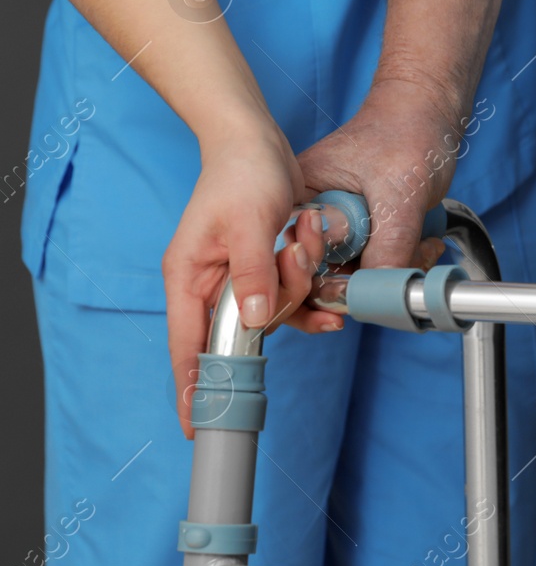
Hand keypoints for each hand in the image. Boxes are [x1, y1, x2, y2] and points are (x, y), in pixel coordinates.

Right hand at [162, 125, 340, 437]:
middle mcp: (209, 285)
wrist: (255, 139)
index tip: (198, 425)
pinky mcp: (264, 268)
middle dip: (281, 303)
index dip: (194, 387)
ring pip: (275, 312)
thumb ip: (252, 274)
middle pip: (246, 331)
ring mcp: (238, 278)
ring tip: (303, 232)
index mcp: (189, 278)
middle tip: (293, 254)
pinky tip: (316, 251)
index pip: (188, 347)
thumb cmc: (241, 174)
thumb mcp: (247, 223)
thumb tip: (255, 322)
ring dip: (300, 281)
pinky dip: (308, 279)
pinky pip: (290, 294)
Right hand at [294, 77, 456, 269]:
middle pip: (323, 278)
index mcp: (299, 200)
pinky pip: (377, 264)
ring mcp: (338, 225)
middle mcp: (312, 217)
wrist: (431, 110)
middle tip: (405, 261)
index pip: (295, 264)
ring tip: (422, 244)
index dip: (323, 285)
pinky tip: (424, 242)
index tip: (362, 286)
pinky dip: (404, 260)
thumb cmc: (407, 130)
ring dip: (395, 270)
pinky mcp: (363, 231)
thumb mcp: (398, 193)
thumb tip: (376, 296)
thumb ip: (387, 246)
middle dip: (369, 279)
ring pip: (357, 275)